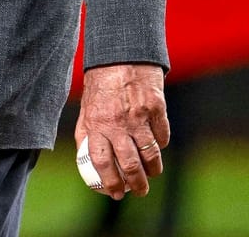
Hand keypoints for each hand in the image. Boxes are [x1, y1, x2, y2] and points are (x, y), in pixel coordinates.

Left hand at [75, 62, 169, 200]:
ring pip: (150, 154)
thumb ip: (87, 133)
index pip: (102, 162)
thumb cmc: (101, 85)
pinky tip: (157, 145)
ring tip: (152, 173)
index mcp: (96, 124)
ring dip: (153, 169)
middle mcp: (117, 122)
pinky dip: (161, 145)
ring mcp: (139, 116)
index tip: (116, 193)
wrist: (121, 54)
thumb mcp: (86, 108)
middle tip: (140, 191)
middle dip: (138, 185)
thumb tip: (86, 160)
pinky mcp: (157, 108)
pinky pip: (163, 136)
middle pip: (130, 164)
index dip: (110, 182)